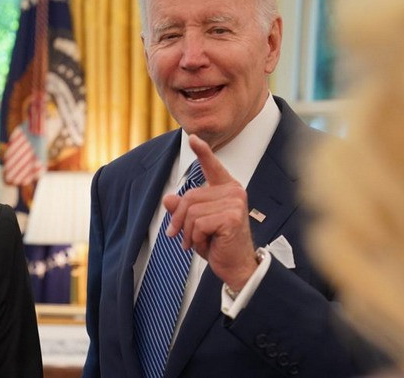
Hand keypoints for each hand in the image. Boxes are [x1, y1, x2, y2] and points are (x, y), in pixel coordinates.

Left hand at [163, 134, 257, 290]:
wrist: (235, 266)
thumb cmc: (218, 244)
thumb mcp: (195, 225)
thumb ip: (183, 209)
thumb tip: (168, 198)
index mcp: (226, 189)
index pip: (212, 166)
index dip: (202, 152)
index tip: (192, 138)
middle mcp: (234, 191)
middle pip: (189, 197)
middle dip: (179, 220)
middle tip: (181, 238)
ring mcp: (235, 202)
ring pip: (191, 212)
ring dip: (188, 232)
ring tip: (199, 241)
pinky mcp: (232, 217)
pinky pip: (198, 224)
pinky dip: (196, 238)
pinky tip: (207, 245)